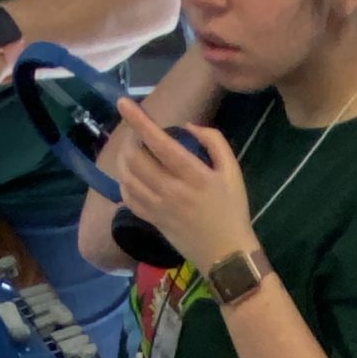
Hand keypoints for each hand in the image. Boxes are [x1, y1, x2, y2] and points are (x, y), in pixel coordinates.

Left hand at [111, 98, 255, 278]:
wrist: (227, 254)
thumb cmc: (232, 210)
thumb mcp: (233, 172)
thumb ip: (214, 141)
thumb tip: (188, 126)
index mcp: (193, 175)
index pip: (159, 142)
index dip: (138, 120)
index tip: (123, 102)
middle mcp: (171, 190)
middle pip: (136, 158)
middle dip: (130, 139)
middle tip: (137, 135)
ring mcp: (159, 208)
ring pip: (128, 177)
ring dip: (124, 160)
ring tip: (131, 152)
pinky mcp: (154, 221)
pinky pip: (129, 199)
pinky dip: (124, 183)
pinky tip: (130, 177)